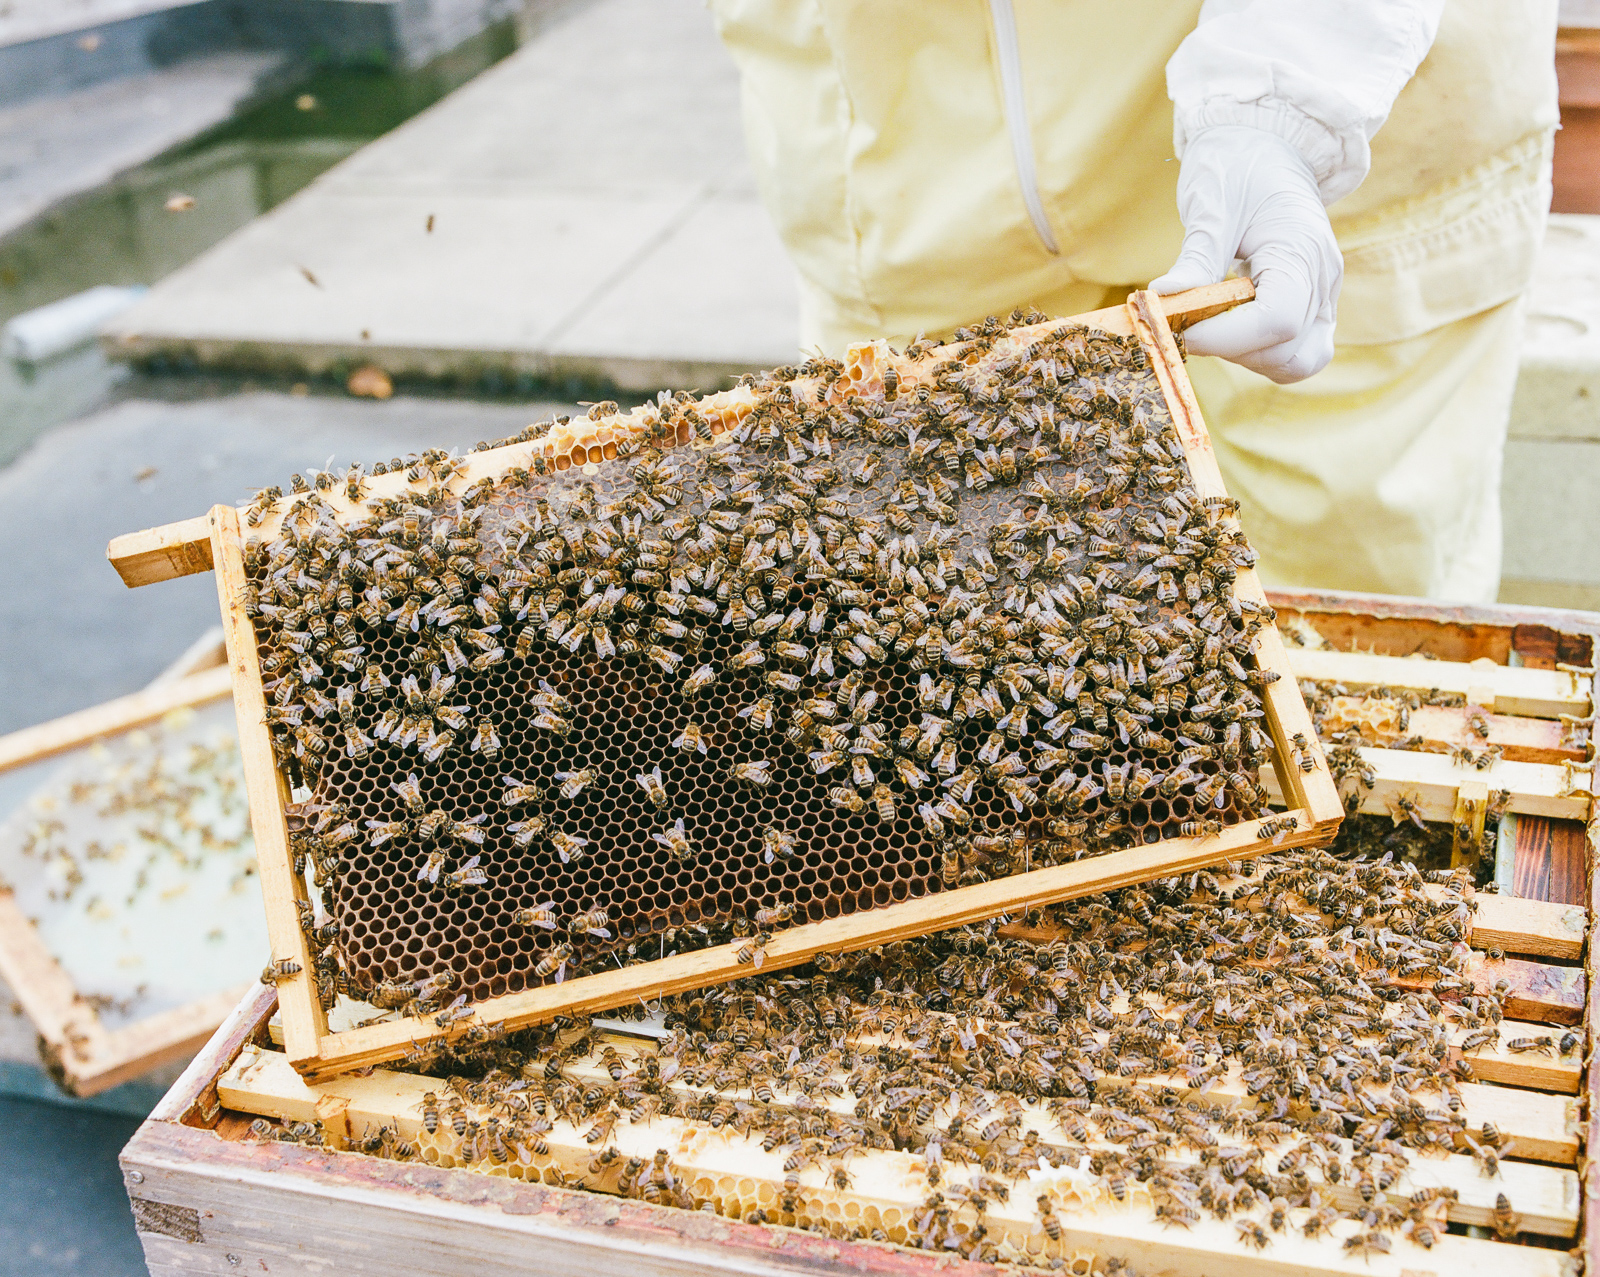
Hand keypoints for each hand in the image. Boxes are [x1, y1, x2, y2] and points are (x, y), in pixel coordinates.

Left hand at [1149, 126, 1341, 383]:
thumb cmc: (1240, 165)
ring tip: (1212, 319)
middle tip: (1192, 321)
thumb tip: (1164, 295)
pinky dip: (1259, 354)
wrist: (1269, 146)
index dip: (1224, 336)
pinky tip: (1229, 326)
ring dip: (1245, 355)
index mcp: (1302, 249)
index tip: (1181, 328)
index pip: (1277, 320)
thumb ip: (1197, 255)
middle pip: (1287, 351)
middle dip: (1232, 348)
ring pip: (1294, 363)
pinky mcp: (1312, 310)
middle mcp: (1323, 280)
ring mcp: (1323, 298)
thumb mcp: (1213, 202)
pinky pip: (1295, 354)